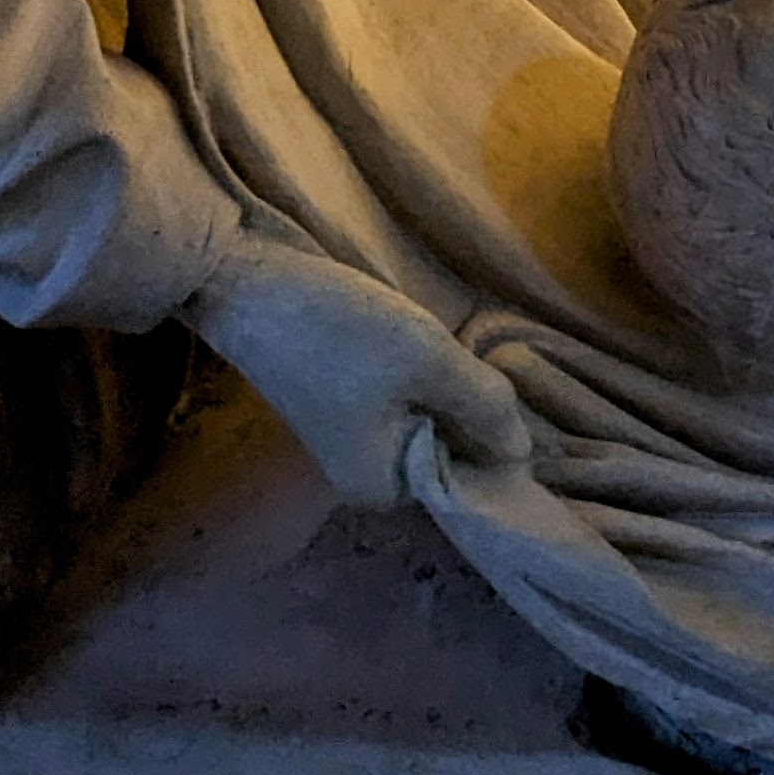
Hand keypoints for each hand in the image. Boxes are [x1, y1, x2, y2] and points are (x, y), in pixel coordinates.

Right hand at [183, 229, 532, 506]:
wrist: (251, 286)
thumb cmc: (342, 330)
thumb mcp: (429, 362)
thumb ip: (483, 407)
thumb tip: (523, 451)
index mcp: (384, 488)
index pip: (471, 474)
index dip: (496, 431)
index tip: (502, 386)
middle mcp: (368, 480)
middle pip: (453, 448)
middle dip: (472, 408)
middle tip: (477, 359)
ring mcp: (356, 444)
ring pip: (435, 420)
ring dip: (451, 388)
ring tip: (453, 349)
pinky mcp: (348, 409)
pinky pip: (410, 403)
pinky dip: (427, 379)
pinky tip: (430, 346)